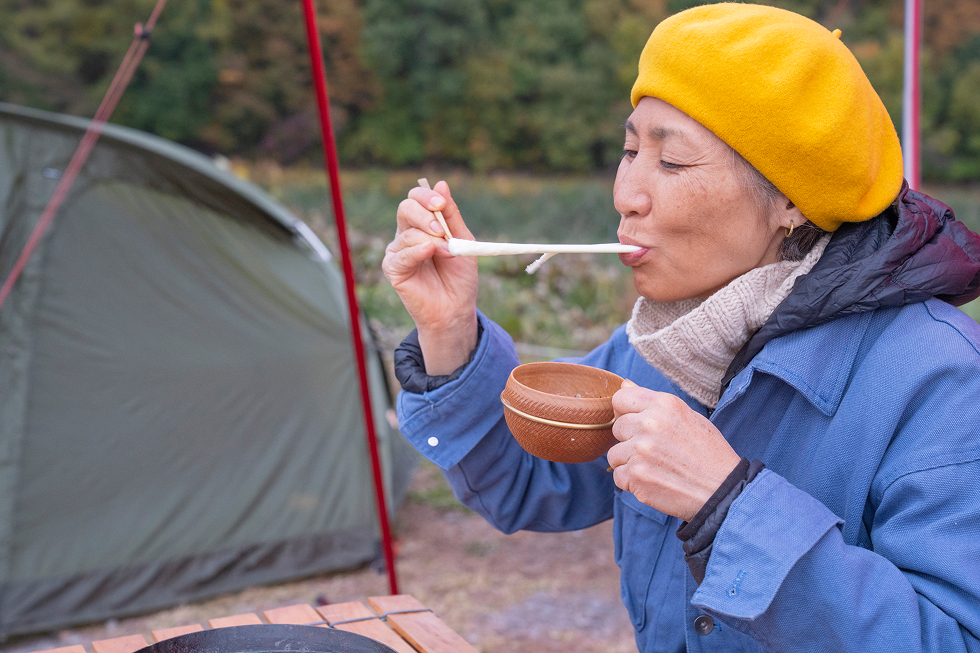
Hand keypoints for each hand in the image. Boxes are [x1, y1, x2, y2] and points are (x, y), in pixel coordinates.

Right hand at [382, 180, 478, 374]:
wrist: (456, 309)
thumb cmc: (459, 277)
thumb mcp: (462, 241)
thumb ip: (451, 215)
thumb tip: (442, 184)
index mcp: (422, 225)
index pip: (416, 199)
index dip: (426, 196)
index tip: (441, 203)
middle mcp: (406, 235)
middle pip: (405, 207)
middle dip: (425, 214)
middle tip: (443, 230)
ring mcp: (398, 251)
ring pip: (407, 232)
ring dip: (432, 240)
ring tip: (449, 253)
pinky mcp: (393, 269)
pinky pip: (401, 253)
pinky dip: (417, 250)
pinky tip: (429, 252)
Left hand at [606, 380, 740, 521]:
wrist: (722, 491)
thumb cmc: (708, 453)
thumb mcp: (688, 417)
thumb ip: (653, 402)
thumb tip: (625, 383)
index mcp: (664, 404)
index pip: (620, 398)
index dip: (625, 412)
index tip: (637, 423)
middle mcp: (649, 424)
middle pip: (617, 427)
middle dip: (630, 439)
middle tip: (656, 451)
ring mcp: (640, 451)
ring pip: (614, 453)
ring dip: (630, 462)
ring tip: (656, 467)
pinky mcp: (636, 476)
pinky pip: (618, 475)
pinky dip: (632, 481)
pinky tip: (654, 480)